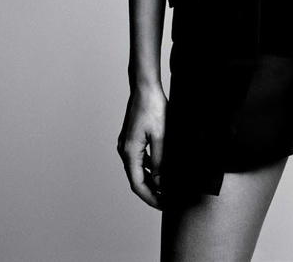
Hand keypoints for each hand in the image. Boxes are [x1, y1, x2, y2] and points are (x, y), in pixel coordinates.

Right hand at [117, 84, 166, 209]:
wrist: (145, 87)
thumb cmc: (153, 108)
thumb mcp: (161, 136)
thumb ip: (160, 161)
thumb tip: (160, 182)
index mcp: (129, 152)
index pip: (137, 184)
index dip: (151, 197)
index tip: (164, 204)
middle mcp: (124, 150)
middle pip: (136, 178)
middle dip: (152, 191)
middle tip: (168, 199)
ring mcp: (127, 144)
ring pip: (138, 169)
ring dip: (151, 179)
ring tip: (167, 186)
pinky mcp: (132, 138)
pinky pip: (140, 158)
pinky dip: (150, 166)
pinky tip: (162, 167)